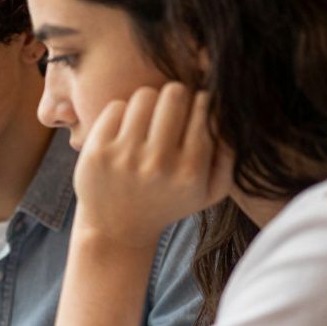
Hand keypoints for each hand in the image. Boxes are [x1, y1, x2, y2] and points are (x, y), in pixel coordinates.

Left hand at [74, 82, 233, 248]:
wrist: (117, 231)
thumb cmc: (168, 203)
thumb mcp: (209, 192)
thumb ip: (229, 156)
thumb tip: (228, 116)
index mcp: (190, 172)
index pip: (204, 109)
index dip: (201, 103)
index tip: (194, 111)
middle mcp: (158, 164)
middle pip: (174, 94)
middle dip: (176, 96)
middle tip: (171, 109)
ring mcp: (125, 158)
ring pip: (144, 96)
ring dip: (149, 102)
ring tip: (148, 119)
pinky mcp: (97, 153)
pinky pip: (116, 107)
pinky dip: (123, 112)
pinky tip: (126, 129)